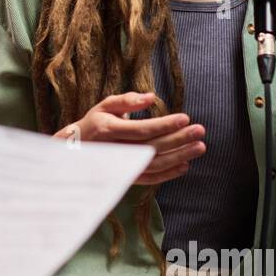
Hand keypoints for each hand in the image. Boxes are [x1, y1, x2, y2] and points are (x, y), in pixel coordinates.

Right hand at [53, 92, 204, 185]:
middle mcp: (115, 151)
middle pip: (153, 147)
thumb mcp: (104, 106)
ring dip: (179, 157)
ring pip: (154, 165)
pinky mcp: (125, 178)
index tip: (186, 118)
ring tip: (199, 147)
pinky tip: (185, 165)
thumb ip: (127, 100)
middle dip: (179, 139)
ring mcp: (120, 168)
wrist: (74, 152)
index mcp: (108, 130)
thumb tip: (151, 97)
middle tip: (200, 131)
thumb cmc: (93, 124)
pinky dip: (169, 174)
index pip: (143, 129)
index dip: (165, 124)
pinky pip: (150, 179)